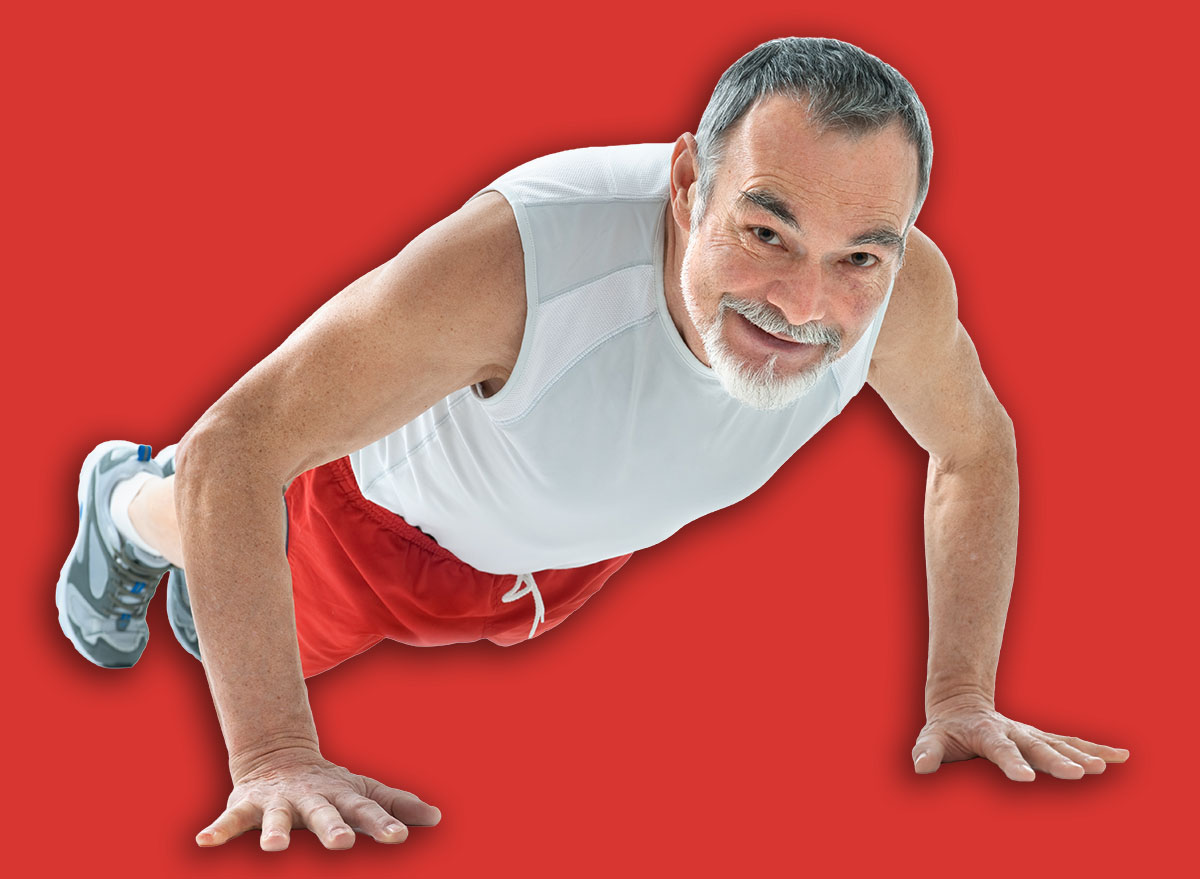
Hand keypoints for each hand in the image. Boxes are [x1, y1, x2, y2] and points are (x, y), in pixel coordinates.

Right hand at [196, 746, 441, 850]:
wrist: (279, 756)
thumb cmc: (331, 786)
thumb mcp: (363, 792)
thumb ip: (396, 805)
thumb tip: (437, 818)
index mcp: (342, 797)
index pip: (367, 811)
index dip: (383, 823)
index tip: (399, 837)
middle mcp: (311, 799)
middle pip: (324, 814)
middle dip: (332, 829)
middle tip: (343, 844)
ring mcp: (278, 802)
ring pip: (275, 818)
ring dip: (274, 833)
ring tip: (273, 849)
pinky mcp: (247, 805)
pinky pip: (229, 820)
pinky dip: (217, 830)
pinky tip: (205, 842)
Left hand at [912, 695, 1129, 780]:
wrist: (961, 702)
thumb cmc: (945, 729)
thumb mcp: (931, 737)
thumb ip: (926, 751)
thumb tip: (920, 767)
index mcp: (987, 733)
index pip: (1000, 749)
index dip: (1012, 763)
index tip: (1026, 778)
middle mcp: (1014, 732)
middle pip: (1037, 747)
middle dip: (1057, 761)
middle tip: (1078, 774)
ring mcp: (1030, 734)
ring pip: (1059, 743)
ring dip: (1082, 755)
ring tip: (1104, 767)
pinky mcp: (1042, 738)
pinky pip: (1071, 742)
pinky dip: (1095, 749)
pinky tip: (1121, 757)